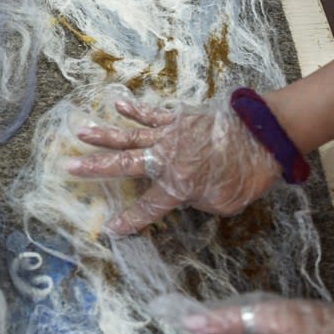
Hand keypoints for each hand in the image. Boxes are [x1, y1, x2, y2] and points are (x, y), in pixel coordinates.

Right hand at [65, 95, 278, 233]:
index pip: (147, 208)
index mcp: (178, 186)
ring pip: (131, 136)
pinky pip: (151, 115)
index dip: (128, 221)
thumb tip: (184, 193)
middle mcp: (167, 160)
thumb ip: (197, 200)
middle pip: (125, 165)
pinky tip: (117, 103)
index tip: (110, 230)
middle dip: (96, 169)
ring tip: (79, 131)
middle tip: (68, 168)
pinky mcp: (179, 119)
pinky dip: (134, 109)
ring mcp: (170, 136)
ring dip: (104, 135)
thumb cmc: (247, 174)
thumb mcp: (223, 203)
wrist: (264, 135)